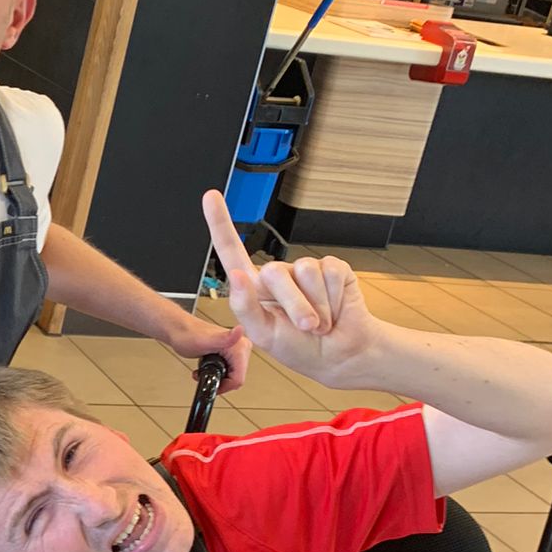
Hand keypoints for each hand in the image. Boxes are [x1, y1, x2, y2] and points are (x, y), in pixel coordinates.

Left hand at [164, 309, 250, 393]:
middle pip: (236, 378)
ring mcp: (236, 350)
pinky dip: (216, 373)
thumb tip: (239, 330)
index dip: (224, 386)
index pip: (238, 378)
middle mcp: (241, 347)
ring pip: (232, 377)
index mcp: (239, 345)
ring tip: (204, 370)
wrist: (178, 331)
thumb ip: (224, 338)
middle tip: (205, 374)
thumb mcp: (204, 341)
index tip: (211, 383)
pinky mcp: (230, 354)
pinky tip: (206, 368)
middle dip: (220, 381)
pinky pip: (228, 372)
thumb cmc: (187, 334)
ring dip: (217, 378)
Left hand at [202, 190, 377, 387]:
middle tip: (305, 328)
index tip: (211, 196)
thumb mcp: (263, 335)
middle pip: (275, 273)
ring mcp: (305, 270)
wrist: (340, 354)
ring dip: (315, 306)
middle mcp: (278, 275)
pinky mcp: (332, 268)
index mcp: (254, 289)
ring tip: (319, 322)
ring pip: (305, 272)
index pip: (232, 251)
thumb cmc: (298, 348)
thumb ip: (244, 307)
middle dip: (294, 305)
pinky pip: (329, 273)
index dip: (221, 223)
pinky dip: (333, 299)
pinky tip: (335, 309)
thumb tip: (234, 275)